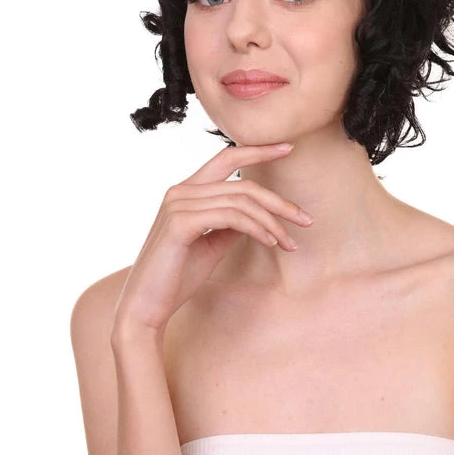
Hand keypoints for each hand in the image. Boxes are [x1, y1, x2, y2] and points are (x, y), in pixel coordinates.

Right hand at [112, 142, 313, 334]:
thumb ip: (231, 224)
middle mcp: (180, 191)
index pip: (226, 158)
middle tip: (306, 219)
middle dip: (279, 201)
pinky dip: (256, 228)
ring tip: (289, 243)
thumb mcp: (212, 245)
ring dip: (272, 222)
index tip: (288, 148)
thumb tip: (259, 215)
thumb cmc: (178, 277)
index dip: (258, 150)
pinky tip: (270, 242)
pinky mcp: (180, 223)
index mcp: (186, 191)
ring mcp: (177, 205)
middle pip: (242, 183)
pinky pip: (230, 217)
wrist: (146, 307)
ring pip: (240, 201)